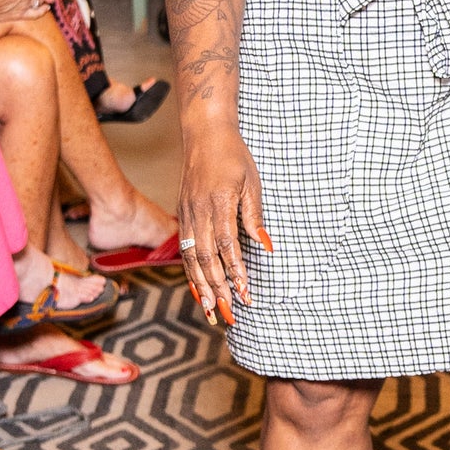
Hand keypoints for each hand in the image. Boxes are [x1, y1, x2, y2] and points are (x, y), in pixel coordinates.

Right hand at [177, 123, 270, 325]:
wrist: (204, 134)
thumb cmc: (233, 157)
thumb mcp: (251, 183)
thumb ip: (254, 217)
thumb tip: (266, 248)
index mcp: (218, 203)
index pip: (227, 246)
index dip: (236, 273)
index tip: (246, 294)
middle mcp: (198, 211)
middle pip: (205, 259)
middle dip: (218, 289)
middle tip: (230, 315)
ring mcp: (187, 214)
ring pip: (191, 258)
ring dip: (201, 288)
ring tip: (211, 312)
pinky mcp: (182, 215)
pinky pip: (183, 250)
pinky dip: (190, 273)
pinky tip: (198, 290)